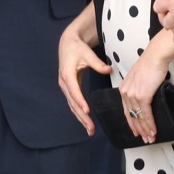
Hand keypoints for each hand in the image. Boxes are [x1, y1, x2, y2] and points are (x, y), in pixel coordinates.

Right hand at [57, 3, 109, 134]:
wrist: (67, 43)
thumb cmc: (77, 48)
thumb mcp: (87, 54)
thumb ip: (98, 63)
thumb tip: (109, 69)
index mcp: (67, 74)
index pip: (74, 91)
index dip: (81, 102)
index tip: (88, 112)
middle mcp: (64, 83)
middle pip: (73, 103)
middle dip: (82, 117)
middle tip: (91, 128)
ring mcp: (65, 87)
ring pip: (72, 106)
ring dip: (80, 118)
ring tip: (90, 130)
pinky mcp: (68, 88)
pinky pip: (73, 103)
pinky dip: (79, 113)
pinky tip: (85, 121)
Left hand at [118, 30, 173, 143]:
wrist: (155, 56)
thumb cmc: (150, 65)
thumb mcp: (138, 78)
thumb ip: (138, 89)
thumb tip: (144, 100)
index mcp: (124, 88)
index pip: (126, 110)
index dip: (132, 123)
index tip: (136, 131)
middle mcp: (126, 92)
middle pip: (132, 116)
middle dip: (139, 130)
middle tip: (145, 139)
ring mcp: (133, 94)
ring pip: (139, 117)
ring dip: (146, 130)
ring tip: (151, 138)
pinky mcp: (142, 96)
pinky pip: (146, 114)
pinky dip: (150, 124)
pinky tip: (154, 130)